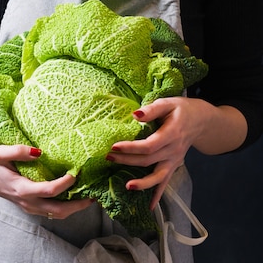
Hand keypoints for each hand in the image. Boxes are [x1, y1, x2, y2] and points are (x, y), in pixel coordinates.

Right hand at [0, 123, 92, 218]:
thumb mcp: (1, 153)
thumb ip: (18, 150)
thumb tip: (39, 151)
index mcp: (21, 188)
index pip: (48, 190)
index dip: (64, 183)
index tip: (75, 173)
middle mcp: (28, 202)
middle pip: (57, 210)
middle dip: (78, 204)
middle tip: (93, 194)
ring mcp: (31, 208)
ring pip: (57, 214)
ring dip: (75, 208)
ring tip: (90, 197)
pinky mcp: (34, 208)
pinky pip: (53, 212)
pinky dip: (67, 208)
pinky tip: (76, 197)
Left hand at [107, 97, 245, 209]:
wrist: (201, 120)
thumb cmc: (181, 109)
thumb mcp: (168, 102)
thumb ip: (152, 109)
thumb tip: (135, 115)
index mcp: (172, 133)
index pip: (150, 145)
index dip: (132, 148)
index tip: (114, 146)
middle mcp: (174, 150)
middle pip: (149, 160)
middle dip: (127, 161)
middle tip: (108, 158)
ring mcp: (175, 160)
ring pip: (159, 176)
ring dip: (143, 183)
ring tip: (127, 186)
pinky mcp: (174, 165)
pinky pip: (166, 183)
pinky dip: (158, 195)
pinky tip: (150, 207)